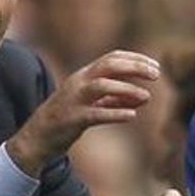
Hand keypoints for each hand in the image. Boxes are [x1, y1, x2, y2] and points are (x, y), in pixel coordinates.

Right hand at [7, 50, 159, 176]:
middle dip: (134, 68)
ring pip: (101, 86)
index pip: (112, 57)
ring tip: (147, 97)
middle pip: (108, 66)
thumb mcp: (92, 103)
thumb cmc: (67, 118)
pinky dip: (114, 113)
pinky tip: (131, 116)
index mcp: (84, 75)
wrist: (37, 137)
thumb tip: (143, 97)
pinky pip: (95, 114)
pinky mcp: (72, 119)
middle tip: (157, 75)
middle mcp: (79, 82)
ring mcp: (74, 100)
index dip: (135, 59)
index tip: (155, 66)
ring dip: (126, 89)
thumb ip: (115, 99)